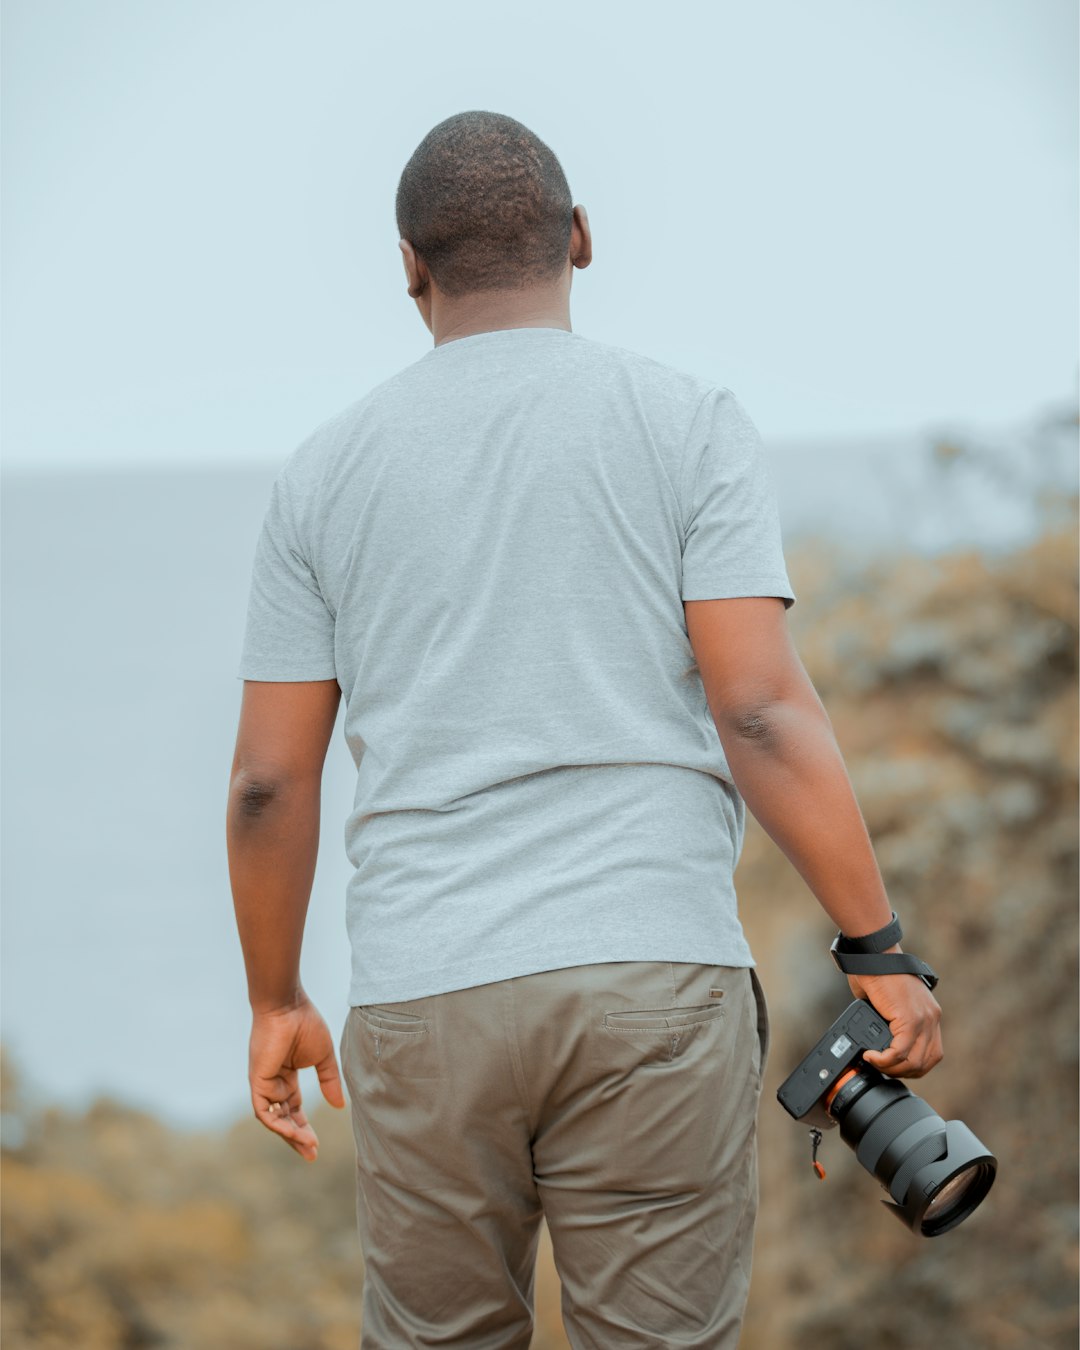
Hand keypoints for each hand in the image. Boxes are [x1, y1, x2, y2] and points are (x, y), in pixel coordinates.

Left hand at [248, 993, 345, 1160]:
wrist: (288, 1006)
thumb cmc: (305, 1024)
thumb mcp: (323, 1057)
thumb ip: (329, 1081)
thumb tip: (339, 1106)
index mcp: (286, 1076)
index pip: (294, 1109)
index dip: (304, 1127)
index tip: (316, 1145)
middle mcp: (273, 1083)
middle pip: (284, 1118)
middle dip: (297, 1137)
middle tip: (312, 1154)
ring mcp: (264, 1083)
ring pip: (274, 1119)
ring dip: (290, 1134)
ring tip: (309, 1146)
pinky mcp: (258, 1081)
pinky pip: (265, 1111)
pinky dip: (278, 1124)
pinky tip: (293, 1132)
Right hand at [845, 957, 943, 1078]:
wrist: (873, 953)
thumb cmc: (874, 970)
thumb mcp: (890, 1002)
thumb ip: (891, 1021)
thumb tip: (878, 1041)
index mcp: (929, 1013)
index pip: (932, 1053)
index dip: (913, 1066)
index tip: (893, 1066)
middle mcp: (932, 1017)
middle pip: (926, 1062)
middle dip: (901, 1071)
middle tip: (880, 1067)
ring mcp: (923, 1018)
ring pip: (914, 1061)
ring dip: (891, 1068)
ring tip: (873, 1061)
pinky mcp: (910, 1018)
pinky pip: (900, 1052)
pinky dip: (884, 1060)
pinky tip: (871, 1056)